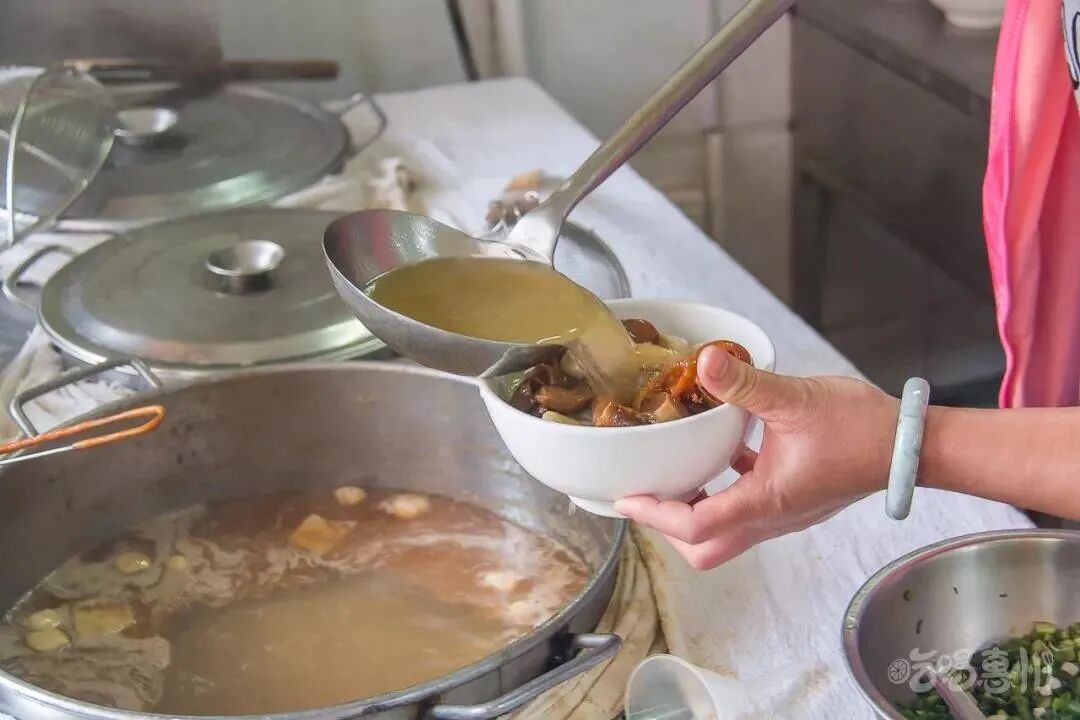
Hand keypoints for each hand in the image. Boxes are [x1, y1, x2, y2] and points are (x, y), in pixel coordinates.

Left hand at [615, 346, 898, 569]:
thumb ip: (746, 383)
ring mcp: (784, 513)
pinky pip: (747, 507)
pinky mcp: (793, 498)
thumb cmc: (863, 428)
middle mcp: (772, 517)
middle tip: (648, 493)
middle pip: (706, 548)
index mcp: (767, 502)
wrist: (912, 445)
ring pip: (726, 533)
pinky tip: (723, 452)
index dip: (655, 515)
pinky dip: (724, 488)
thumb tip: (705, 362)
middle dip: (670, 528)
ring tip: (673, 475)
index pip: (696, 526)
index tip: (627, 498)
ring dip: (695, 511)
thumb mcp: (796, 398)